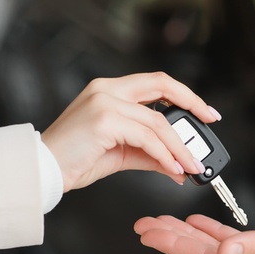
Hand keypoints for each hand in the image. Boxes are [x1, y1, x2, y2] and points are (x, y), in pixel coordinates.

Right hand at [41, 72, 220, 191]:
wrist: (43, 170)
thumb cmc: (75, 160)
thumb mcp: (121, 154)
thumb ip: (150, 154)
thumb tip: (179, 165)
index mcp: (110, 91)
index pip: (156, 83)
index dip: (184, 94)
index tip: (205, 111)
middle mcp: (107, 89)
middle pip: (162, 86)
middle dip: (192, 104)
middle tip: (210, 122)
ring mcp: (105, 102)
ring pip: (157, 121)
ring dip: (180, 147)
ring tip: (192, 165)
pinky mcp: (104, 120)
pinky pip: (147, 138)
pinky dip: (165, 155)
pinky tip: (173, 169)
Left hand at [133, 214, 254, 253]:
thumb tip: (224, 249)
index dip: (173, 245)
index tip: (149, 232)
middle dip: (170, 240)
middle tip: (144, 226)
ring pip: (213, 249)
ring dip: (187, 236)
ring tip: (164, 224)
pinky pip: (233, 245)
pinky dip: (214, 233)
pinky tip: (202, 226)